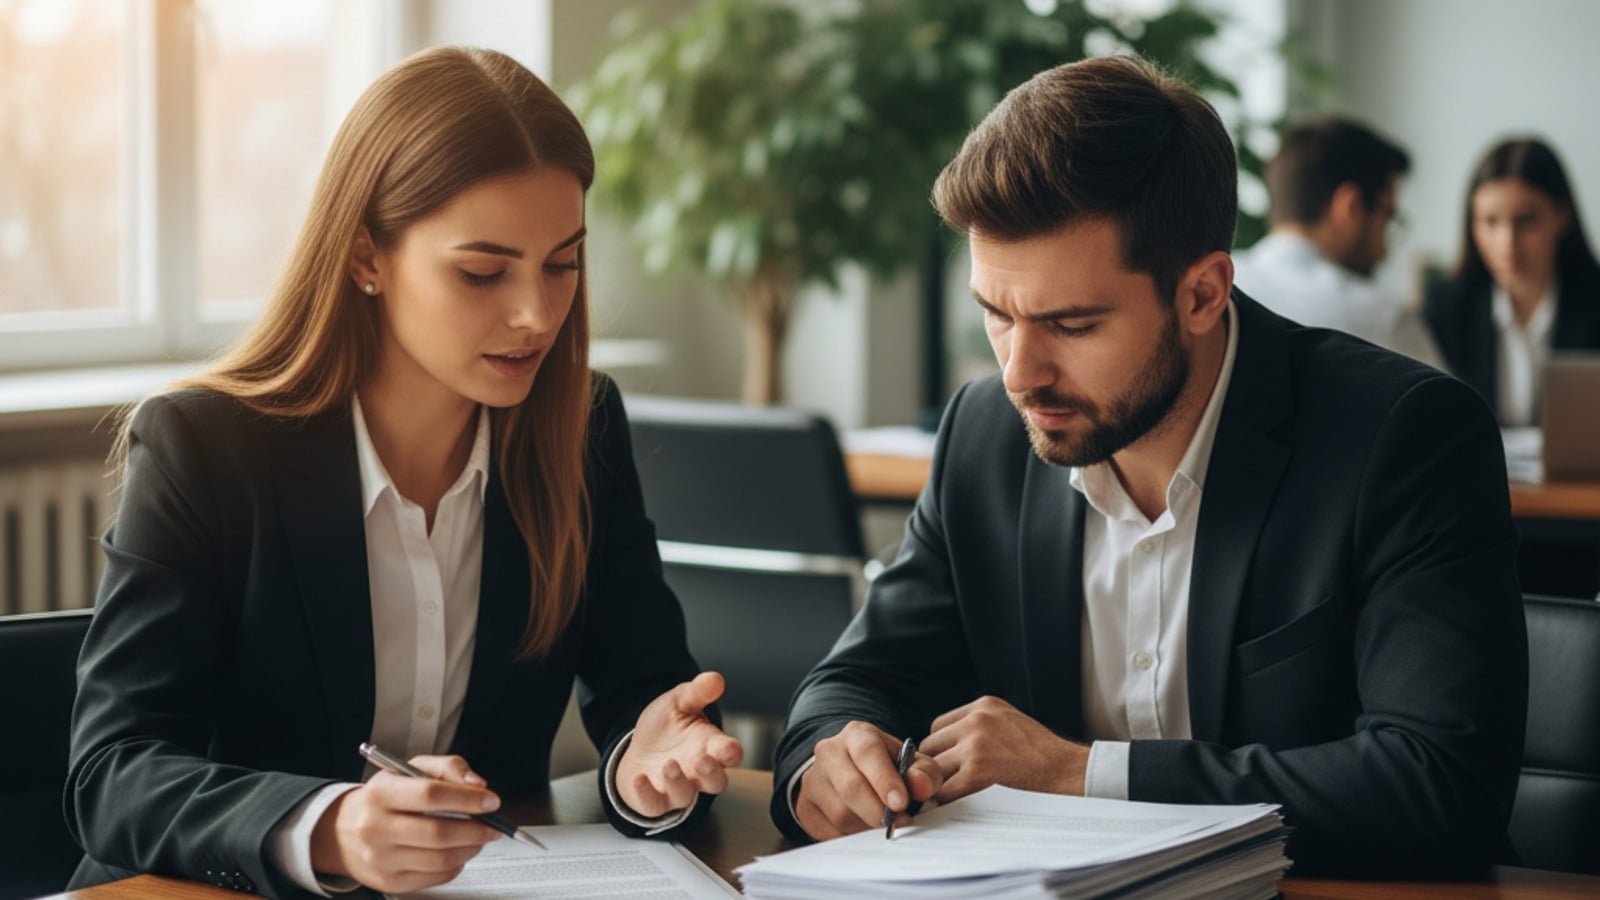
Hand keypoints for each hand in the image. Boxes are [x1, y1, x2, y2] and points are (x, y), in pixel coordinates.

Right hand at [309, 755, 501, 893]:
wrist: (343, 832)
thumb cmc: (385, 797)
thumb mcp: (409, 769)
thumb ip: (448, 768)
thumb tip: (478, 785)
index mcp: (381, 793)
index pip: (431, 795)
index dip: (467, 798)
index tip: (491, 801)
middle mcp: (375, 827)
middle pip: (439, 833)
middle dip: (476, 830)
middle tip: (494, 825)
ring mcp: (380, 859)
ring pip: (440, 859)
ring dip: (471, 848)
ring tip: (480, 838)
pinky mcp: (389, 882)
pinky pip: (435, 877)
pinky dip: (456, 865)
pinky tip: (459, 852)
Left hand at [617, 671, 743, 816]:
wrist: (640, 748)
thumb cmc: (667, 728)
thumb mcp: (679, 702)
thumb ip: (698, 692)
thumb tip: (715, 679)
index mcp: (710, 747)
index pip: (730, 754)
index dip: (731, 752)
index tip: (728, 748)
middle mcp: (698, 772)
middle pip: (716, 782)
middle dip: (711, 773)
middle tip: (703, 760)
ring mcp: (677, 789)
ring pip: (686, 796)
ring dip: (678, 782)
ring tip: (669, 764)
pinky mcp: (654, 800)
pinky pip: (654, 806)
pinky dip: (647, 794)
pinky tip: (640, 778)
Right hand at [795, 720, 941, 840]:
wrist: (850, 771)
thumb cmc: (887, 767)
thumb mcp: (911, 763)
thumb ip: (924, 772)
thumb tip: (920, 786)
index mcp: (857, 734)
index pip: (867, 753)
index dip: (885, 780)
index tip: (901, 804)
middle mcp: (829, 752)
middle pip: (851, 787)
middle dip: (878, 811)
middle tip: (899, 823)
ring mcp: (813, 779)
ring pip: (840, 814)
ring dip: (867, 827)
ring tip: (883, 825)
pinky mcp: (805, 806)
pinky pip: (828, 832)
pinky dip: (850, 838)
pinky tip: (864, 830)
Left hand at [921, 695, 1088, 803]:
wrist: (1066, 770)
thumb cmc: (1042, 752)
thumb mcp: (1009, 722)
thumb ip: (981, 726)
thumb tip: (951, 746)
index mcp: (983, 706)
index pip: (938, 725)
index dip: (941, 747)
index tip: (948, 762)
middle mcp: (976, 721)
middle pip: (930, 745)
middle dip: (936, 765)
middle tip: (945, 781)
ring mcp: (975, 745)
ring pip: (934, 768)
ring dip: (939, 784)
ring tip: (951, 794)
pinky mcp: (977, 771)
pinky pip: (945, 790)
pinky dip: (947, 800)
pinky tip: (957, 803)